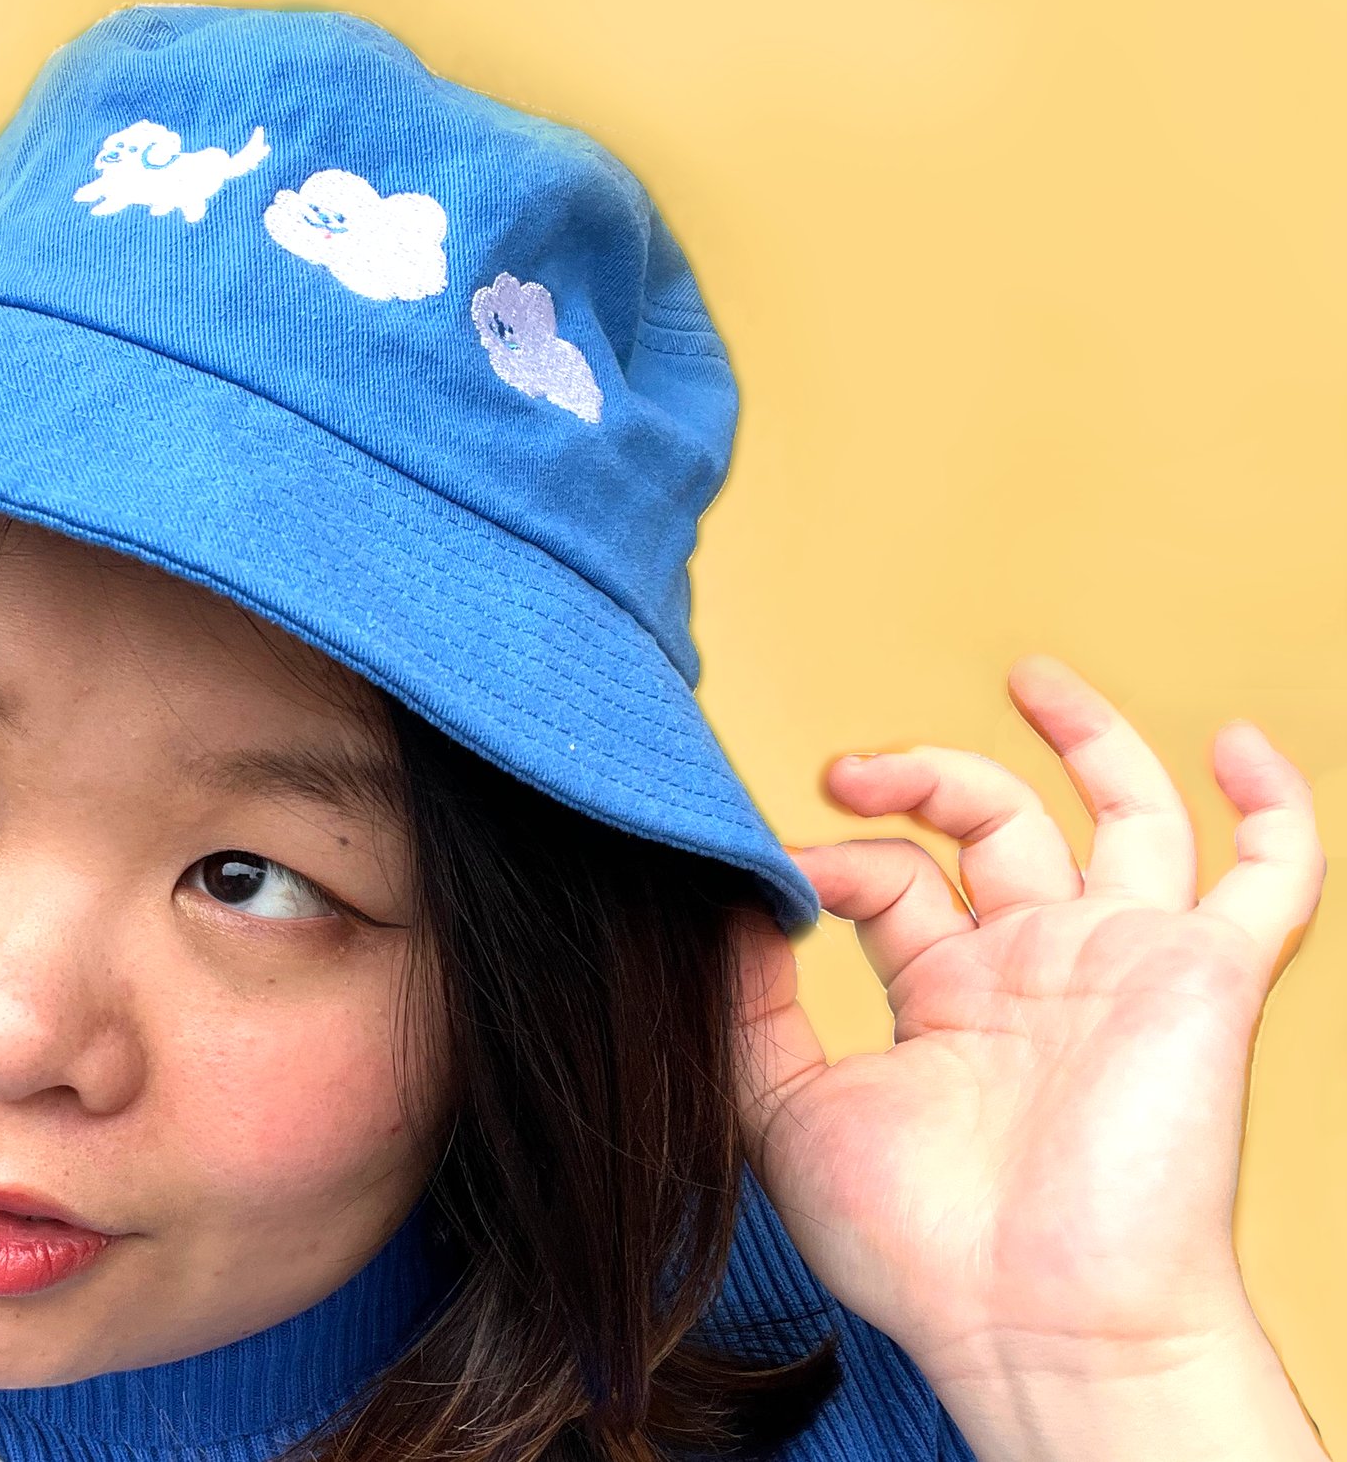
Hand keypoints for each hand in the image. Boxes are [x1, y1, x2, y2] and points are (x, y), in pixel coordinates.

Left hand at [732, 655, 1326, 1442]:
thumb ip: (748, 1005)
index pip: (895, 879)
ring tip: (1028, 677)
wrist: (1032, 1321)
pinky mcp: (1205, 977)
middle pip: (998, 825)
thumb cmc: (917, 1243)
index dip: (833, 857)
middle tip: (851, 766)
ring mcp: (1121, 963)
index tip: (776, 877)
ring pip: (1125, 816)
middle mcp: (1037, 967)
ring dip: (1086, 738)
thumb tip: (725, 900)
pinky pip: (1272, 879)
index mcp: (950, 994)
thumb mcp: (788, 1111)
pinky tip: (1235, 744)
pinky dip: (1272, 808)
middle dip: (927, 774)